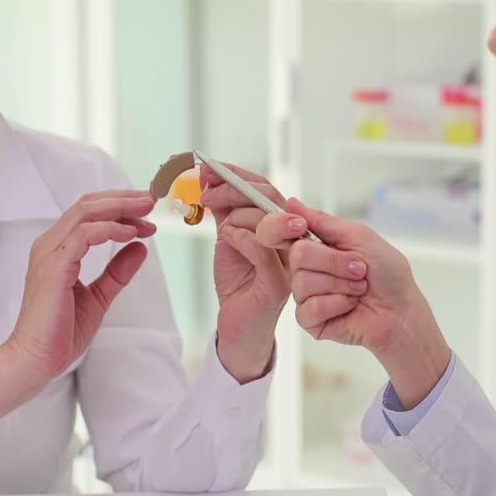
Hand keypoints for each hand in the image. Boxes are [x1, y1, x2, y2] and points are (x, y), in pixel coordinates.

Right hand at [6, 190, 156, 384]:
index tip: (148, 213)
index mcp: (57, 250)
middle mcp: (49, 246)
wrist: (35, 361)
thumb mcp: (98, 296)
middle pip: (87, 205)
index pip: (87, 213)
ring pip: (85, 213)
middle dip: (123, 199)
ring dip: (120, 208)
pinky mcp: (53, 268)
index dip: (119, 207)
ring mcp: (48, 254)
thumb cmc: (60, 333)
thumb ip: (117, 272)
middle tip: (152, 200)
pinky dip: (109, 230)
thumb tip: (140, 247)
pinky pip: (83, 235)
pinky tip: (130, 234)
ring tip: (147, 212)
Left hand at [198, 163, 291, 382]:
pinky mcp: (277, 285)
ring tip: (214, 220)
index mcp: (280, 225)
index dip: (237, 174)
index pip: (265, 188)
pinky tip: (225, 237)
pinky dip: (241, 237)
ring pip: (270, 220)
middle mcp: (290, 240)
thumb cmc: (237, 283)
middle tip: (205, 188)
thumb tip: (212, 179)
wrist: (238, 328)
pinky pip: (263, 251)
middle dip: (234, 187)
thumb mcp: (228, 239)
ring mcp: (288, 263)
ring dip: (235, 212)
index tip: (207, 166)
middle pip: (271, 198)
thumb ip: (227, 211)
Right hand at [257, 198, 450, 408]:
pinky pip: (308, 309)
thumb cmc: (388, 275)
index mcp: (317, 246)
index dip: (287, 228)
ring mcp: (307, 295)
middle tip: (359, 269)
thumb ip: (323, 221)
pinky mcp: (310, 320)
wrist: (401, 312)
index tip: (302, 228)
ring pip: (302, 282)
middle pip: (298, 255)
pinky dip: (336, 304)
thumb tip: (292, 202)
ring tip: (358, 289)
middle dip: (335, 262)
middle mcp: (308, 269)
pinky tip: (350, 306)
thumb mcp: (358, 236)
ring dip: (340, 285)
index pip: (286, 232)